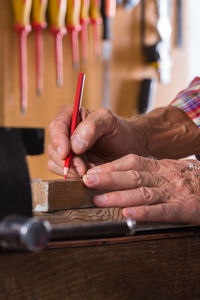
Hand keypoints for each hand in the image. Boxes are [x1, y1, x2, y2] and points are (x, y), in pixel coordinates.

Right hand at [48, 106, 141, 176]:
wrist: (127, 147)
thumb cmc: (118, 131)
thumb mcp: (109, 121)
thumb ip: (92, 127)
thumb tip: (74, 144)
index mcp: (69, 115)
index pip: (56, 127)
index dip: (58, 141)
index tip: (66, 153)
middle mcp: (64, 132)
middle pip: (54, 148)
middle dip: (67, 161)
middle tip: (84, 169)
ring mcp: (65, 150)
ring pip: (55, 163)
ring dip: (72, 170)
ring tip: (91, 170)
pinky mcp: (69, 165)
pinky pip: (64, 173)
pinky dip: (75, 176)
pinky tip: (90, 174)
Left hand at [83, 154, 199, 223]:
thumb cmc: (188, 179)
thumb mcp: (167, 169)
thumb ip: (146, 171)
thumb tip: (116, 174)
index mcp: (159, 166)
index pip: (131, 162)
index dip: (110, 166)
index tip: (91, 171)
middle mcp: (164, 176)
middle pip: (133, 176)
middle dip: (108, 178)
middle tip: (87, 181)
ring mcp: (174, 192)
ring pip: (144, 193)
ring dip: (120, 196)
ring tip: (99, 200)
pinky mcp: (185, 208)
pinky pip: (162, 211)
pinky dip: (144, 212)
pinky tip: (128, 215)